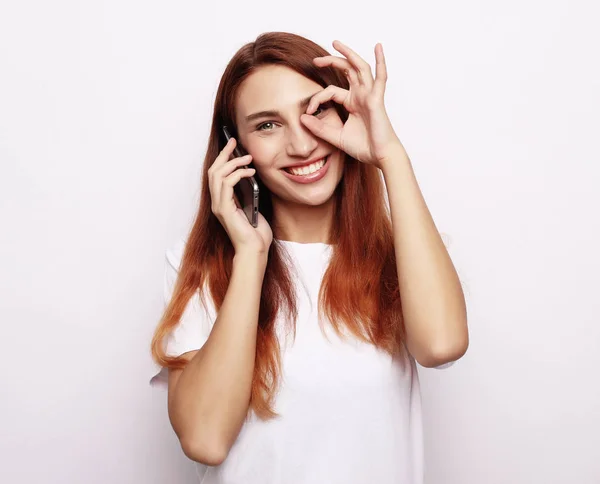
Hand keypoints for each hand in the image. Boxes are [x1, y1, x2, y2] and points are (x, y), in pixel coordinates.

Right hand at [208, 138, 272, 254]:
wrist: (255, 250)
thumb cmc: (256, 233)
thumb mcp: (253, 207)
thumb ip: (248, 193)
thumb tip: (251, 175)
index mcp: (222, 201)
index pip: (217, 174)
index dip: (223, 158)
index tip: (232, 144)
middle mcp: (217, 202)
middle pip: (214, 170)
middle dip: (224, 153)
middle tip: (234, 142)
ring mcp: (219, 206)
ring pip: (218, 175)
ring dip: (233, 162)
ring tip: (247, 158)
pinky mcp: (224, 209)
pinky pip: (226, 184)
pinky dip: (237, 174)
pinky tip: (250, 172)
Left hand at [300, 40, 402, 168]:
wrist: (380, 157)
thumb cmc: (363, 147)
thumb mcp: (335, 137)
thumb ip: (319, 128)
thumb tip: (302, 118)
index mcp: (352, 103)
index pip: (331, 91)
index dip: (317, 98)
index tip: (308, 111)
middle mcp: (361, 96)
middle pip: (346, 71)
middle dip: (331, 61)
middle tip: (315, 59)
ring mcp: (370, 95)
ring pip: (360, 67)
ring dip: (349, 54)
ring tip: (336, 43)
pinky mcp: (376, 100)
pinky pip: (380, 78)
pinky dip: (381, 62)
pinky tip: (378, 47)